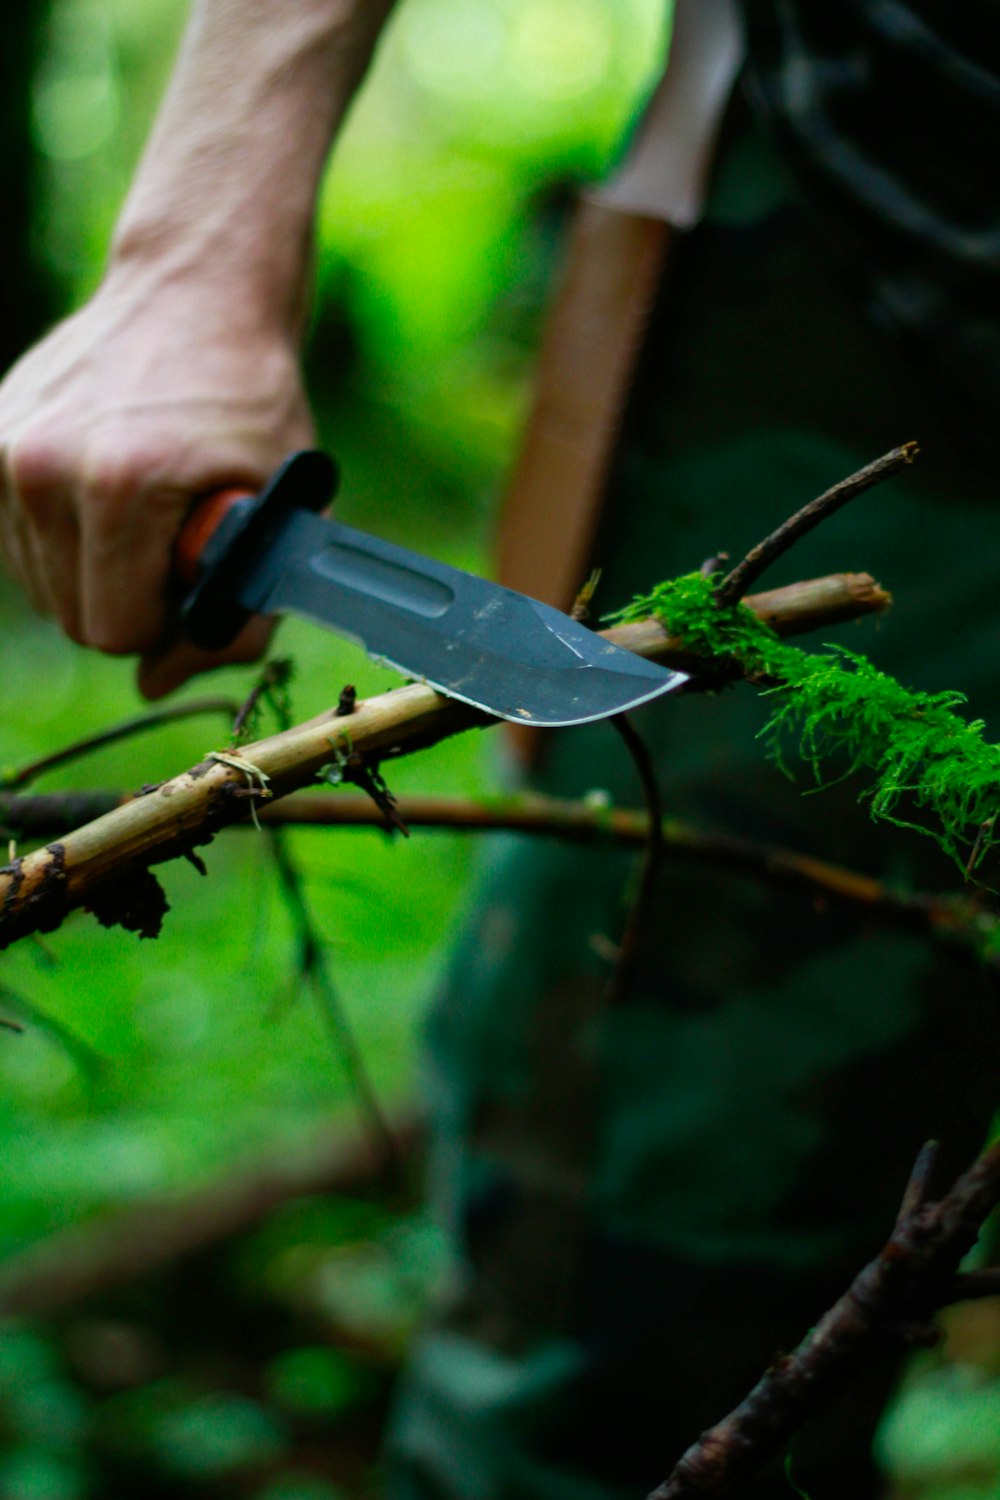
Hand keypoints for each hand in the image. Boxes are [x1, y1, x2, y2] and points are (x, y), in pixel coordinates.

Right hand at [0, 259, 313, 697]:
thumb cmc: (252, 406)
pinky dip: (66, 538)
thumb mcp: (282, 516)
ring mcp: (5, 446)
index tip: (195, 581)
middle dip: (130, 605)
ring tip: (146, 509)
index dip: (165, 626)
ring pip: (41, 586)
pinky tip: (107, 489)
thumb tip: (155, 685)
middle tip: (176, 546)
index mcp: (120, 484)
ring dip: (96, 573)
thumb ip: (240, 616)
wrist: (197, 292)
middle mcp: (42, 464)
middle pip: (73, 618)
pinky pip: (21, 542)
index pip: (114, 633)